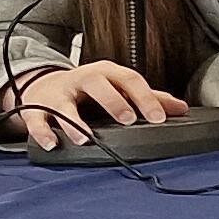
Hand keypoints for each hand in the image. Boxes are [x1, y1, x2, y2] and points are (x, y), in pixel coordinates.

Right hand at [1, 60, 184, 150]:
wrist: (45, 85)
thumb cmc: (91, 90)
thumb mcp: (120, 88)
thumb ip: (148, 98)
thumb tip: (181, 108)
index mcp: (108, 74)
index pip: (130, 80)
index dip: (145, 98)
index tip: (158, 117)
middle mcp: (83, 79)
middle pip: (98, 84)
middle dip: (114, 101)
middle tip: (128, 119)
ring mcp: (59, 93)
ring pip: (65, 104)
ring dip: (75, 122)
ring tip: (86, 138)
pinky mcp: (37, 107)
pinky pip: (36, 119)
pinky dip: (42, 132)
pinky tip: (53, 144)